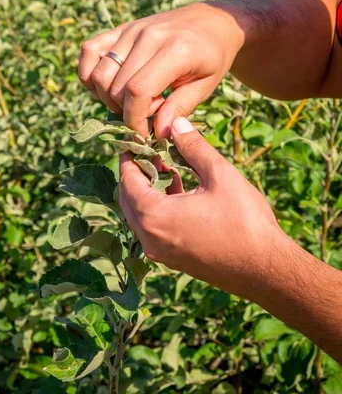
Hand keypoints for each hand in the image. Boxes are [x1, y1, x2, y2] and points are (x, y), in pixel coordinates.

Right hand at [79, 2, 243, 137]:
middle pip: (116, 86)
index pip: (137, 91)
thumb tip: (158, 133)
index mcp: (175, 50)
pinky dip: (89, 74)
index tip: (143, 134)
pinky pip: (90, 50)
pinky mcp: (121, 28)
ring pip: (99, 73)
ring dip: (107, 97)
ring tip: (132, 101)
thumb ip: (180, 108)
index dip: (134, 120)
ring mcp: (131, 30)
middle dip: (125, 112)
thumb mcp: (205, 86)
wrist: (211, 21)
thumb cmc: (212, 57)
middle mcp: (149, 36)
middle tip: (147, 113)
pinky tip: (108, 87)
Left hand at [119, 116, 285, 299]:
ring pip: (139, 214)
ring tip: (164, 163)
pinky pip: (153, 228)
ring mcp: (161, 253)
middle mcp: (150, 238)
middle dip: (135, 172)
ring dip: (147, 189)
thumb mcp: (220, 175)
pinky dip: (157, 206)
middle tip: (148, 149)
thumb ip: (193, 147)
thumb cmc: (245, 222)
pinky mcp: (173, 259)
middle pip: (127, 199)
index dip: (129, 156)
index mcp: (155, 216)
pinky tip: (178, 187)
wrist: (266, 270)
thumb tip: (176, 123)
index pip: (127, 180)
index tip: (134, 138)